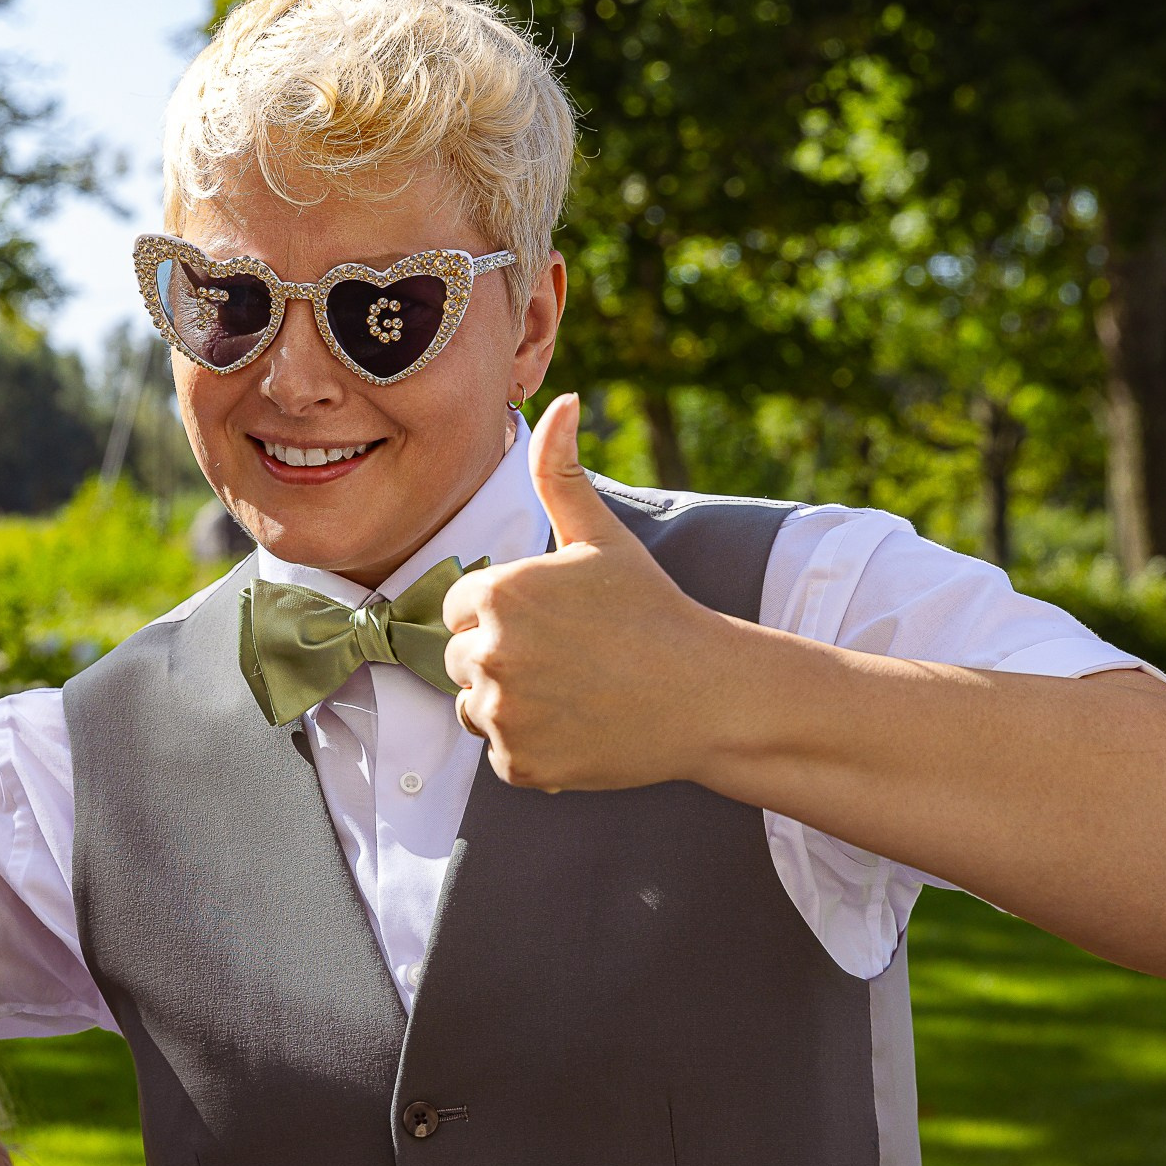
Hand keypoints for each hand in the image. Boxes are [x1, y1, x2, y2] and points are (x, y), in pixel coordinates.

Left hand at [442, 394, 743, 791]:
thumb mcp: (600, 536)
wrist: (706, 694)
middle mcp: (489, 655)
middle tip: (567, 657)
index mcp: (499, 594)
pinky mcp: (519, 764)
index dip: (504, 612)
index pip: (460, 607)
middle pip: (459, 658)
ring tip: (573, 689)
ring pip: (474, 706)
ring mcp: (503, 714)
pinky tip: (578, 725)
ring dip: (510, 702)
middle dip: (502, 656)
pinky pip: (501, 752)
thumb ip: (559, 471)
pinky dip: (531, 746)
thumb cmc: (652, 610)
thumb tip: (560, 401)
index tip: (553, 620)